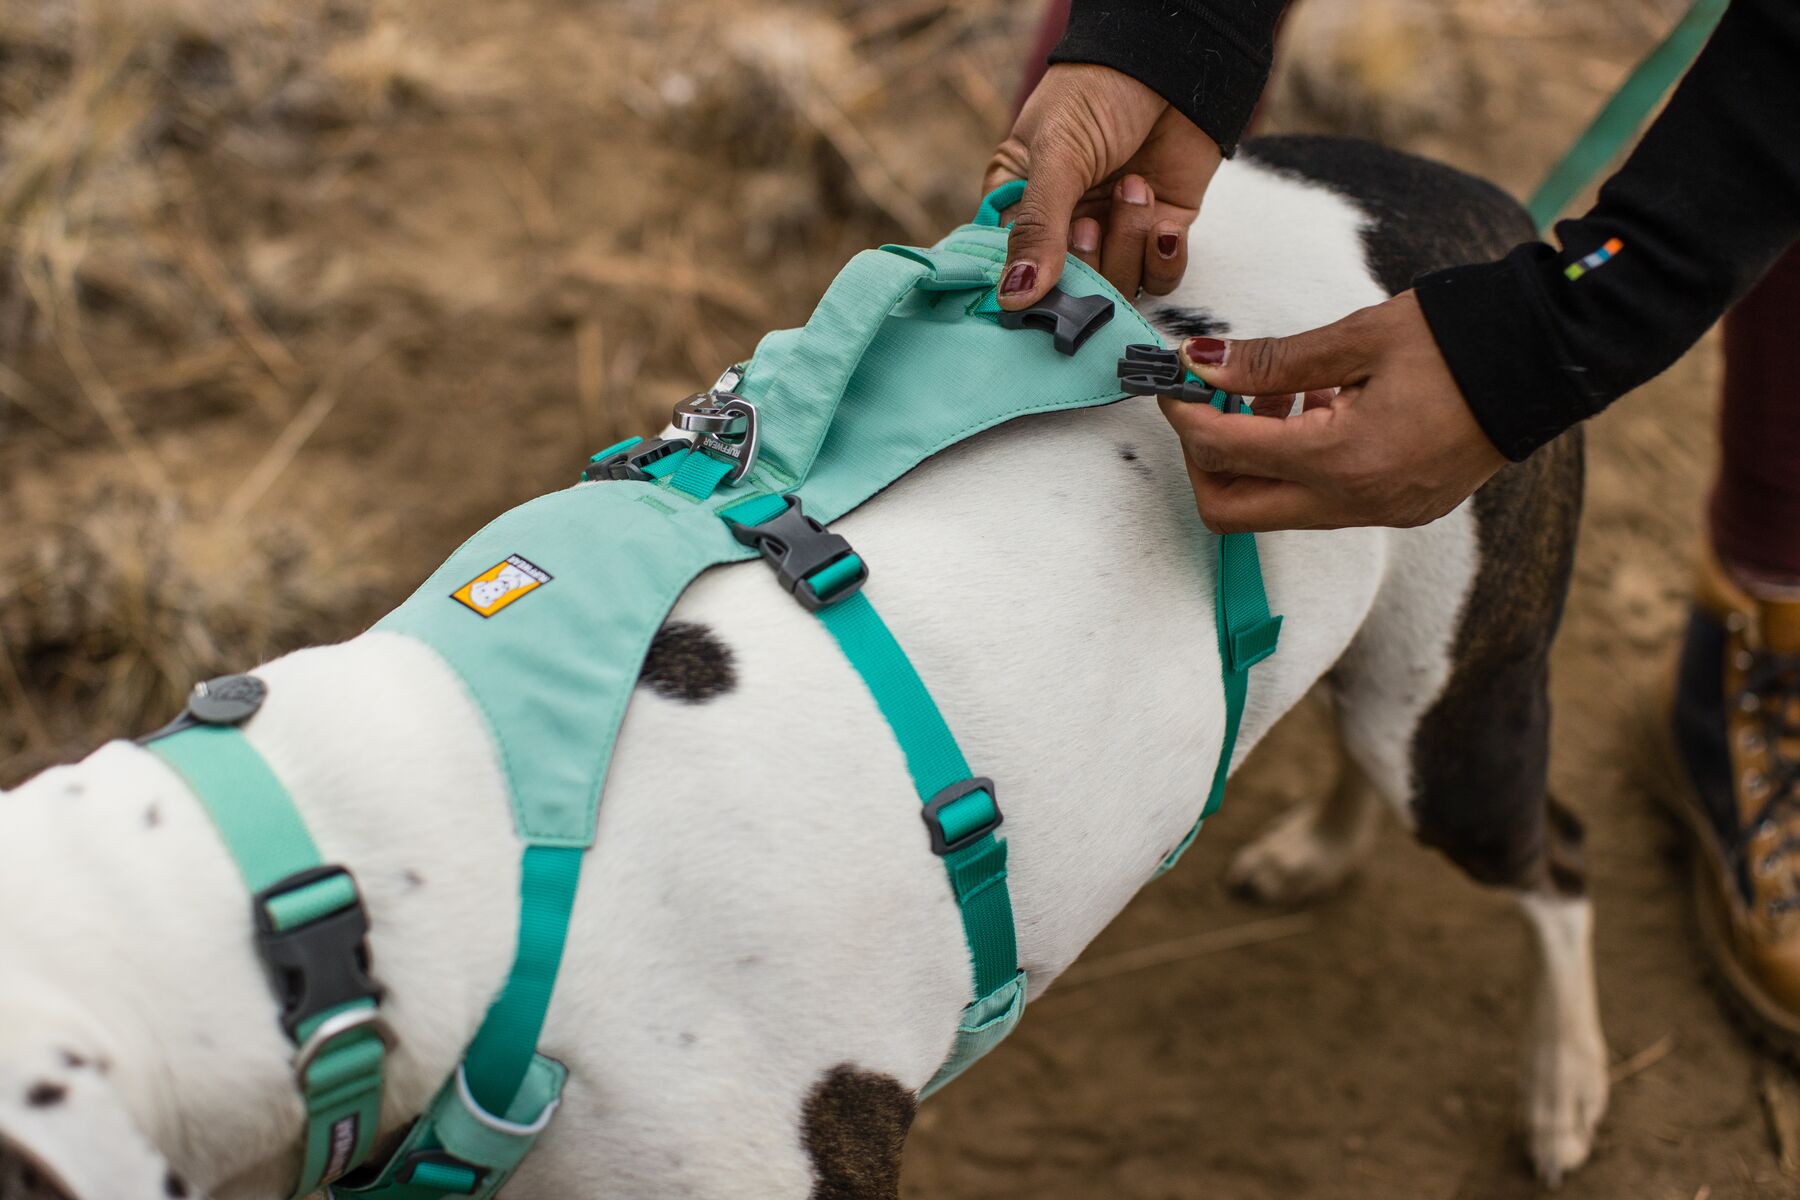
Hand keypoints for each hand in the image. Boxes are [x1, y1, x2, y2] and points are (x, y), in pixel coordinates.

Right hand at [984, 63, 1220, 308]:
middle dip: (1086, 262)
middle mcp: (1064, 227)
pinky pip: (1160, 278)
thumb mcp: (1056, 154)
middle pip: (1069, 291)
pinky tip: (1163, 221)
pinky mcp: (1161, 231)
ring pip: (1117, 286)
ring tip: (1134, 189)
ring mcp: (1114, 232)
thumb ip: (1037, 227)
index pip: (1012, 271)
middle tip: (1089, 221)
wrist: (1173, 61)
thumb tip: (1012, 298)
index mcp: (1020, 205)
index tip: (1039, 285)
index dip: (1027, 285)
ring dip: (1127, 244)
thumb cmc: (1097, 92)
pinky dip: (1163, 257)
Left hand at [1160, 292, 1507, 531]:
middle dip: (1204, 458)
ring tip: (1278, 392)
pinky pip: (1320, 502)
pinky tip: (1319, 408)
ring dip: (1254, 458)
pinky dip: (1298, 464)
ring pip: (1275, 509)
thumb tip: (1200, 364)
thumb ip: (1272, 360)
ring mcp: (1380, 512)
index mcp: (1342, 459)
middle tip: (1214, 400)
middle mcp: (1356, 502)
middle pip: (1232, 511)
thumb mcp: (1357, 337)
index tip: (1174, 379)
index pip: (1222, 453)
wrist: (1552, 359)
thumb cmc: (1461, 337)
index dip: (1184, 414)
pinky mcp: (1399, 508)